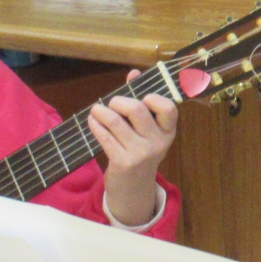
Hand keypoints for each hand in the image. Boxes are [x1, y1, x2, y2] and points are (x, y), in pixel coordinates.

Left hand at [91, 71, 177, 226]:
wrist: (133, 189)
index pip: (168, 108)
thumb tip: (133, 72)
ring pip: (116, 122)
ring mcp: (140, 154)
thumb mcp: (146, 130)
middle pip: (136, 109)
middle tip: (112, 104)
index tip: (142, 98)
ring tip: (96, 110)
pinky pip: (104, 136)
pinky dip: (95, 125)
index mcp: (167, 131)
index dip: (153, 98)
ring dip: (101, 112)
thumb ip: (141, 100)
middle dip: (118, 101)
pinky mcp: (123, 162)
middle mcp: (157, 142)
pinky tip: (92, 121)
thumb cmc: (139, 151)